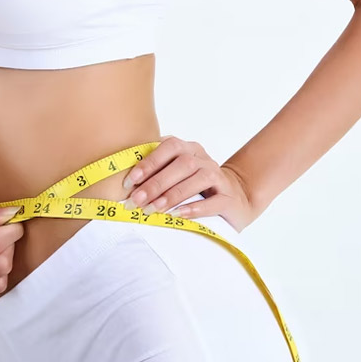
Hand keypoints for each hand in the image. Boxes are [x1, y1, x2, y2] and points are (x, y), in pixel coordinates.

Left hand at [122, 135, 260, 232]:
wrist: (235, 197)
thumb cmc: (194, 186)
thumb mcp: (175, 174)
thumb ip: (156, 171)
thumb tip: (125, 182)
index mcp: (189, 149)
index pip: (169, 146)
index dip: (149, 162)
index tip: (130, 182)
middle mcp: (204, 159)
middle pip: (182, 164)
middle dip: (156, 183)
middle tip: (136, 200)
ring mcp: (219, 177)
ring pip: (197, 180)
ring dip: (172, 195)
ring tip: (153, 209)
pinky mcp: (229, 198)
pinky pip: (214, 202)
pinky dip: (195, 208)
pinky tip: (178, 214)